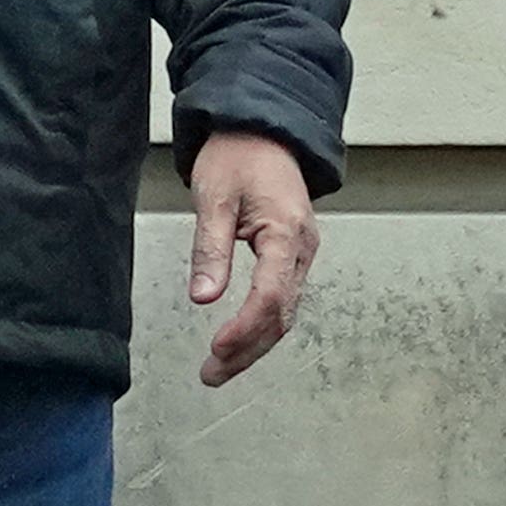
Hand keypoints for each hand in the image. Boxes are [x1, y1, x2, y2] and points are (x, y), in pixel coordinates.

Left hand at [186, 129, 321, 386]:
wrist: (263, 130)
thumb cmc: (237, 156)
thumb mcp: (213, 197)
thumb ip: (210, 249)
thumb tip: (203, 297)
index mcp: (286, 233)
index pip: (270, 296)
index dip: (244, 329)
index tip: (216, 350)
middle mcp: (303, 249)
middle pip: (281, 316)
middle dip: (247, 350)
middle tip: (211, 374)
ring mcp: (302, 254)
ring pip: (284, 313)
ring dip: (253, 344)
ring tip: (218, 368)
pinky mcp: (293, 256)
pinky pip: (282, 300)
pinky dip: (261, 325)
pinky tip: (239, 341)